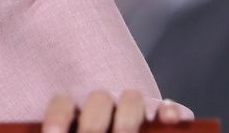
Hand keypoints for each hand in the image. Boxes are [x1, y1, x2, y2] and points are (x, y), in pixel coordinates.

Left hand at [43, 90, 184, 132]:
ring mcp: (134, 109)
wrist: (107, 125)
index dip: (58, 117)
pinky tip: (168, 119)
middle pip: (98, 99)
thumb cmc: (78, 130)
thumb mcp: (69, 127)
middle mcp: (104, 105)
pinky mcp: (161, 118)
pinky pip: (170, 109)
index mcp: (75, 110)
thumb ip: (60, 128)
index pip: (63, 103)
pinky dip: (170, 111)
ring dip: (126, 118)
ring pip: (132, 99)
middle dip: (93, 124)